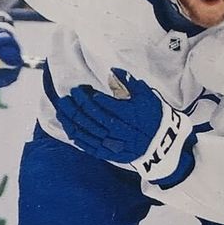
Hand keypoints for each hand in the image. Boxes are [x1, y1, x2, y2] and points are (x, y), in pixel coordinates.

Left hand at [56, 68, 196, 186]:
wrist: (160, 145)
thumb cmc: (154, 118)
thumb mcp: (147, 97)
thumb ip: (130, 83)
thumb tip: (113, 70)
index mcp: (125, 114)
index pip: (100, 103)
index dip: (86, 96)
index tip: (79, 89)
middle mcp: (116, 129)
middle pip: (89, 116)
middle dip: (76, 105)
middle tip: (68, 96)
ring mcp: (111, 143)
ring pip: (86, 131)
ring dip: (71, 119)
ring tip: (62, 109)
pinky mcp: (108, 154)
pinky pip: (88, 146)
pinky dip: (77, 137)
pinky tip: (69, 129)